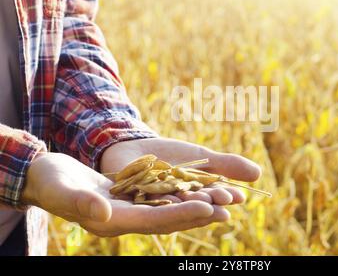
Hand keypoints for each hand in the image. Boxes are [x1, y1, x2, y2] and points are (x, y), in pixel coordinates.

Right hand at [22, 152, 229, 235]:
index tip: (207, 208)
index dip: (180, 215)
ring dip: (195, 205)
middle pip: (168, 218)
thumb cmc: (50, 182)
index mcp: (111, 221)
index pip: (152, 221)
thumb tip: (104, 213)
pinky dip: (182, 194)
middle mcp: (125, 219)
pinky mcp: (132, 198)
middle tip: (227, 210)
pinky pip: (162, 198)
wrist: (48, 177)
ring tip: (223, 202)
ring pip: (169, 209)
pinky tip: (199, 188)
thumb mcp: (62, 189)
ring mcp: (130, 209)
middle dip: (197, 214)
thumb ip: (81, 202)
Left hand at [100, 137, 261, 204]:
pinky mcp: (137, 200)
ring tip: (204, 201)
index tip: (238, 196)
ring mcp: (157, 204)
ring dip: (190, 204)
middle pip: (197, 205)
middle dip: (211, 203)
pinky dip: (161, 198)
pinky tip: (172, 197)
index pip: (214, 199)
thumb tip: (259, 173)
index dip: (226, 197)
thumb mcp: (202, 157)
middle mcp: (179, 205)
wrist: (135, 148)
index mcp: (196, 197)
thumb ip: (227, 165)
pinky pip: (149, 199)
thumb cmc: (171, 155)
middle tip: (224, 200)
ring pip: (175, 205)